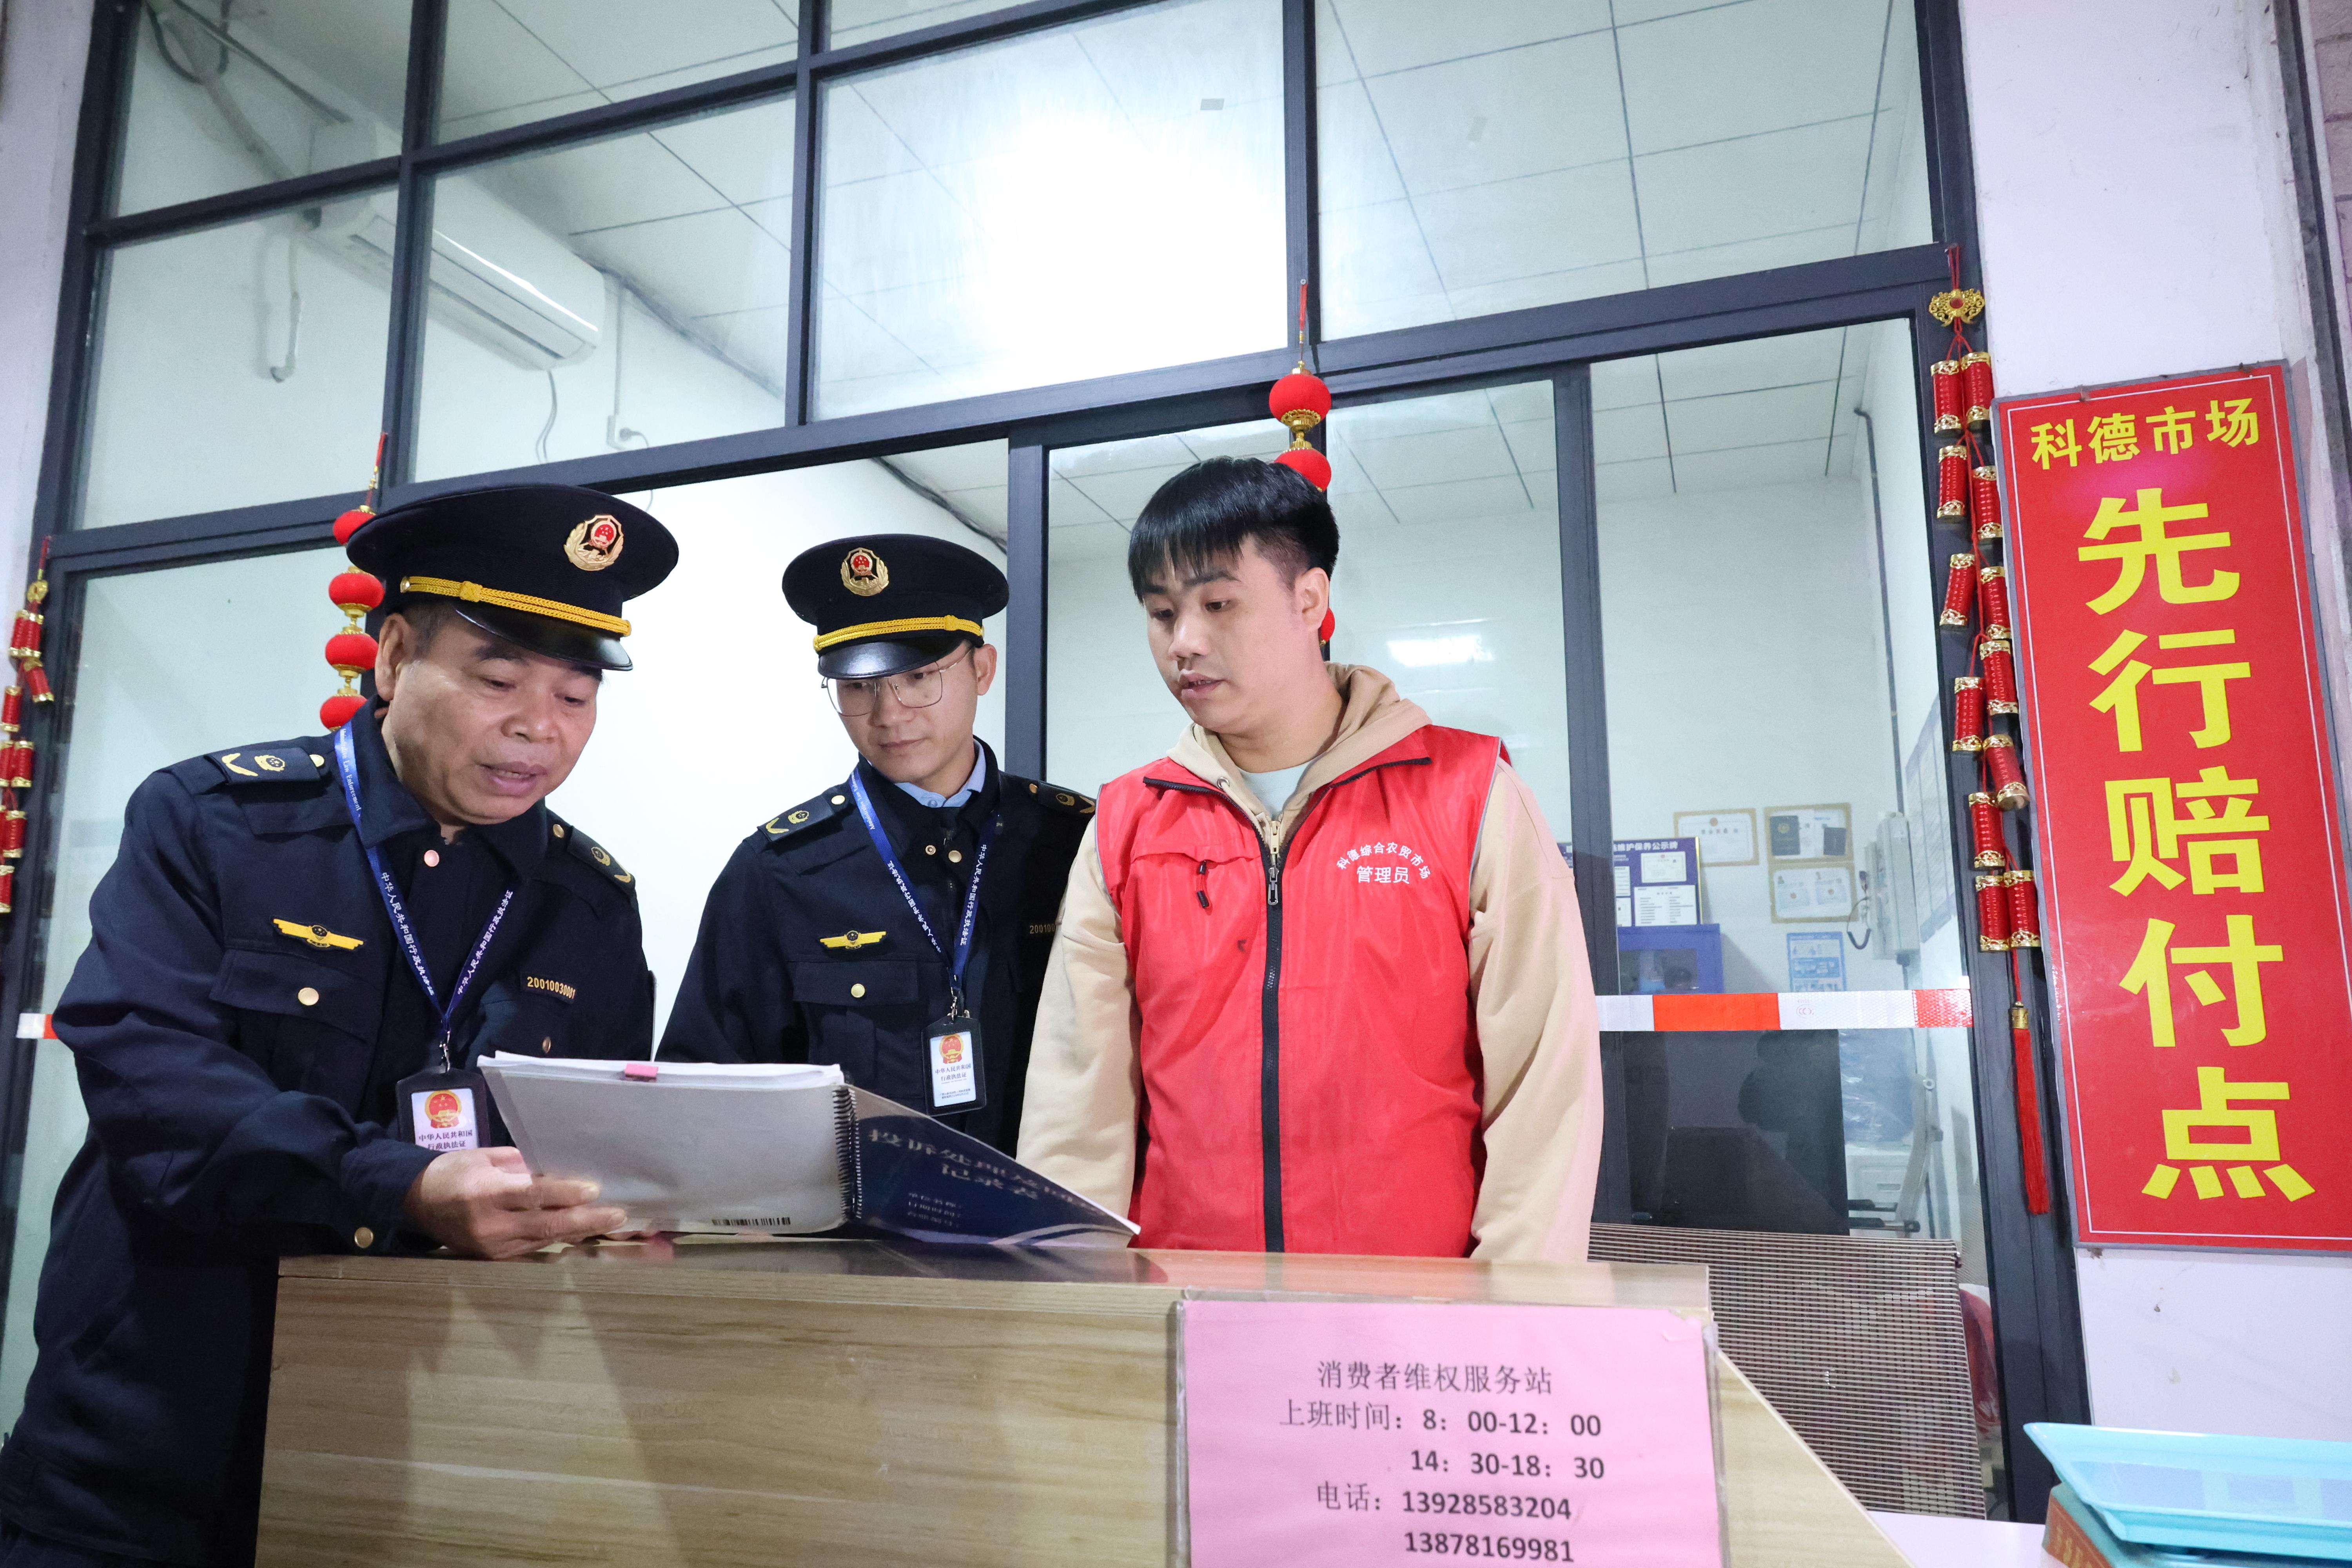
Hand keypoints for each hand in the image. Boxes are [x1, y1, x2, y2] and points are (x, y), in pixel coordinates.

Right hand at [401, 1146, 627, 1259]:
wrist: (416, 1201)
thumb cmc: (454, 1170)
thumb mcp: (486, 1158)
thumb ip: (522, 1166)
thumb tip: (561, 1171)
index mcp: (485, 1192)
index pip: (533, 1195)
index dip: (565, 1193)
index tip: (595, 1189)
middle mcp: (490, 1224)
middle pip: (545, 1224)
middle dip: (586, 1220)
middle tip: (618, 1214)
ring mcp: (492, 1246)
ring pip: (544, 1241)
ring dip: (579, 1232)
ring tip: (611, 1224)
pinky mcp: (493, 1258)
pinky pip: (533, 1250)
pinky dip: (560, 1241)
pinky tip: (583, 1233)